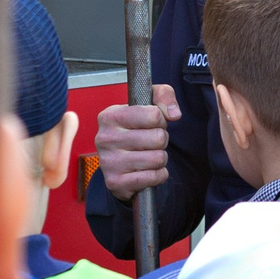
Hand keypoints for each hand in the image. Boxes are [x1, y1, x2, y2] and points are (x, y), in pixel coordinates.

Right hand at [95, 85, 181, 201]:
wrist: (118, 163)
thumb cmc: (135, 131)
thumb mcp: (148, 105)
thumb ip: (164, 96)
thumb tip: (174, 114)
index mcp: (110, 115)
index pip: (154, 115)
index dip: (160, 120)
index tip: (152, 124)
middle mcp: (105, 138)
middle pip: (158, 138)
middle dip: (161, 141)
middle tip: (150, 142)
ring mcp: (108, 161)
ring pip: (157, 158)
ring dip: (160, 158)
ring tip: (148, 155)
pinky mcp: (115, 182)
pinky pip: (153, 177)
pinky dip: (158, 175)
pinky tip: (147, 171)